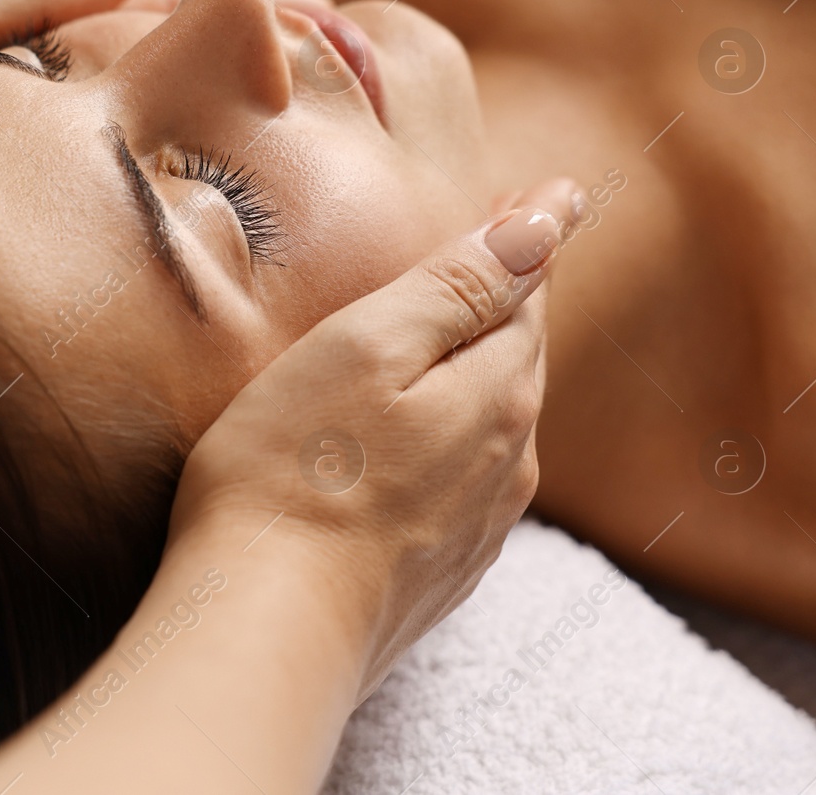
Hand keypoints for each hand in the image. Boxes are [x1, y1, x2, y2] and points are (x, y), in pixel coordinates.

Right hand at [170, 185, 576, 698]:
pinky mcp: (440, 572)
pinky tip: (419, 439)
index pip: (527, 291)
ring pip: (494, 422)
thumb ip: (459, 283)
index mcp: (499, 391)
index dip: (522, 236)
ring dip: (482, 371)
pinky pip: (464, 480)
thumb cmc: (296, 470)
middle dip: (509, 300)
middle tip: (500, 241)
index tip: (533, 189)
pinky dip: (453, 438)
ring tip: (458, 330)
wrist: (266, 627)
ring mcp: (477, 525)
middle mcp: (509, 461)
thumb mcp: (369, 346)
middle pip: (518, 356)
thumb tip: (549, 218)